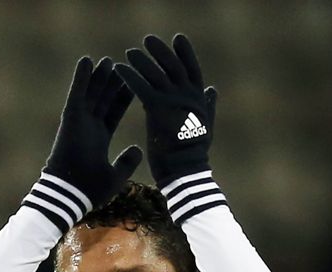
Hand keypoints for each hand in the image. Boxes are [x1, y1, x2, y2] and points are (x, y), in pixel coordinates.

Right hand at [43, 56, 141, 207]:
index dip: (123, 99)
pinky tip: (87, 60)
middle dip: (112, 83)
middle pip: (103, 99)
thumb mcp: (115, 176)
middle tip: (122, 65)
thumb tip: (138, 150)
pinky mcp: (70, 119)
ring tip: (108, 60)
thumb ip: (126, 161)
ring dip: (99, 76)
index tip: (133, 85)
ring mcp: (79, 122)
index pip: (114, 113)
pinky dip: (81, 78)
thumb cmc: (90, 191)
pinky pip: (77, 94)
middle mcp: (89, 127)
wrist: (71, 196)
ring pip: (91, 93)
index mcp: (99, 139)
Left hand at [114, 34, 216, 184]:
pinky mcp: (158, 109)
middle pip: (173, 66)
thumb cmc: (193, 153)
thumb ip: (207, 105)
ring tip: (130, 53)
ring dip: (142, 61)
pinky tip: (119, 68)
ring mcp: (173, 101)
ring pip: (156, 74)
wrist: (185, 172)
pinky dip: (129, 76)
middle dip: (161, 52)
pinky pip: (141, 86)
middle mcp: (188, 96)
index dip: (186, 53)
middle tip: (149, 40)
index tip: (178, 38)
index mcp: (199, 99)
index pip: (193, 69)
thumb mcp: (205, 124)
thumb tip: (212, 90)